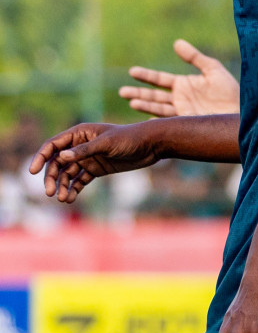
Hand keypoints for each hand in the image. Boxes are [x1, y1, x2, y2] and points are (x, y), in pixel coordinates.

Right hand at [28, 122, 162, 201]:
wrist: (151, 145)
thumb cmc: (130, 138)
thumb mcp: (107, 143)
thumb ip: (85, 151)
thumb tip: (61, 157)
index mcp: (79, 133)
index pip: (52, 146)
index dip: (40, 157)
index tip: (32, 172)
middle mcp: (79, 146)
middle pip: (57, 163)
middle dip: (52, 177)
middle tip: (50, 192)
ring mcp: (87, 158)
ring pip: (67, 174)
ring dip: (62, 186)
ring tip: (62, 199)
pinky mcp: (96, 169)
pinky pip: (79, 180)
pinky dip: (73, 189)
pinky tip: (70, 198)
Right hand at [119, 39, 238, 116]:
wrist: (242, 112)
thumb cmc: (231, 91)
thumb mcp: (213, 70)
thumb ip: (194, 57)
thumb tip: (176, 42)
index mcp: (184, 85)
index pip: (160, 79)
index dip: (146, 76)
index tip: (132, 72)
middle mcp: (180, 99)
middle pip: (154, 95)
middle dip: (139, 93)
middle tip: (122, 91)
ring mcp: (182, 112)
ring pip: (159, 108)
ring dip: (145, 105)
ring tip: (132, 102)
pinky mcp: (188, 124)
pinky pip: (169, 123)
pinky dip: (159, 123)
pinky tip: (148, 123)